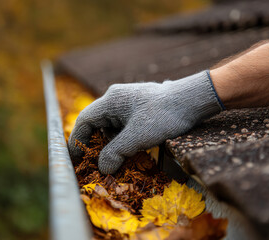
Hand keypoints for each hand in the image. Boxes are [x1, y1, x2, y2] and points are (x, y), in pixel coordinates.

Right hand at [68, 71, 223, 173]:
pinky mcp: (139, 107)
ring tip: (112, 160)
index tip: (75, 159)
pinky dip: (120, 138)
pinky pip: (122, 124)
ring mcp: (128, 102)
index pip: (84, 121)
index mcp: (110, 101)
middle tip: (93, 163)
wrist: (194, 99)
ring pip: (110, 125)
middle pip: (96, 123)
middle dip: (93, 144)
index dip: (76, 140)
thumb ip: (116, 152)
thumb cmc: (165, 115)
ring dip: (108, 143)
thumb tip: (102, 168)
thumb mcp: (138, 137)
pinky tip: (128, 150)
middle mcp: (116, 98)